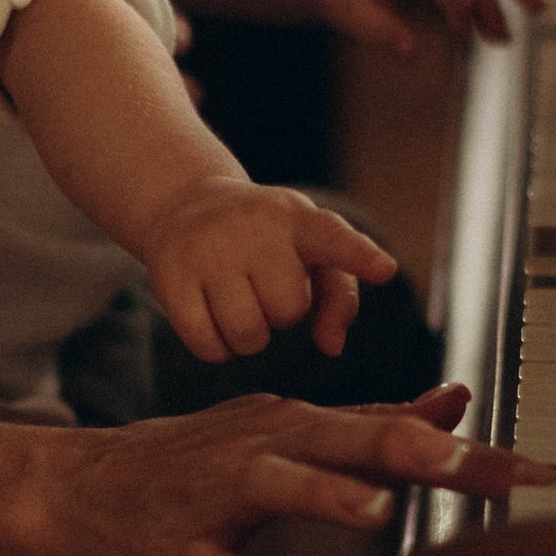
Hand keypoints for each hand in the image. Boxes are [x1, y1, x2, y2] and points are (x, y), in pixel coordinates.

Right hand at [25, 383, 555, 555]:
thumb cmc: (195, 466)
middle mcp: (266, 448)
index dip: (474, 457)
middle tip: (471, 465)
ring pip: (276, 487)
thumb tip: (456, 403)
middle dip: (414, 453)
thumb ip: (375, 425)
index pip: (400, 435)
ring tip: (372, 511)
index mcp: (301, 429)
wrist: (78, 489)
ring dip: (324, 497)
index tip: (545, 473)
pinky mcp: (175, 545)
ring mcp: (217, 496)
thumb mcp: (289, 433)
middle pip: (348, 444)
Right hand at [140, 179, 398, 362]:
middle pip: (287, 311)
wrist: (186, 206)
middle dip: (281, 312)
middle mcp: (252, 228)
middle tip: (264, 284)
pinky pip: (208, 347)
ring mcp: (208, 250)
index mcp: (298, 218)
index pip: (334, 238)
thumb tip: (331, 347)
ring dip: (250, 337)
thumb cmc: (268, 242)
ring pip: (248, 336)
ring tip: (241, 302)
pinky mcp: (170, 277)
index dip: (360, 257)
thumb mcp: (311, 254)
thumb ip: (338, 299)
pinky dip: (217, 348)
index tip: (384, 269)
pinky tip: (214, 318)